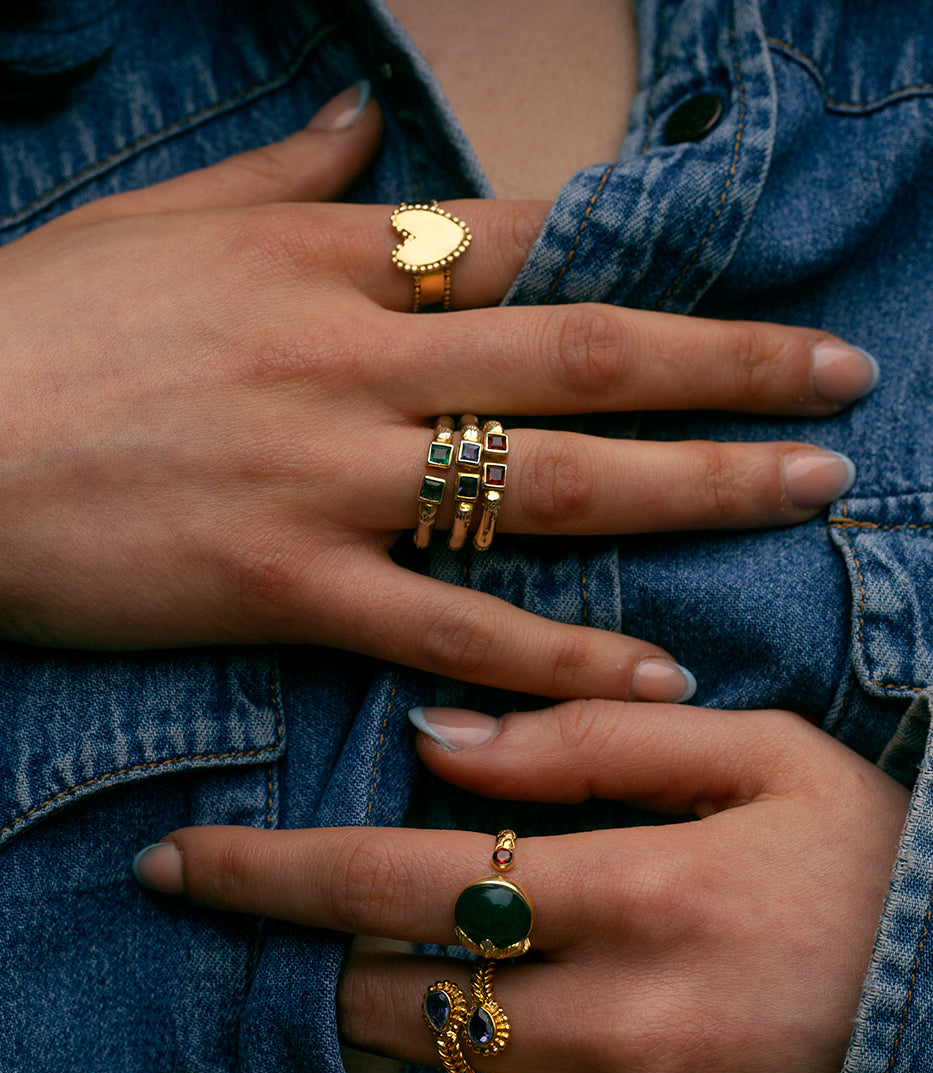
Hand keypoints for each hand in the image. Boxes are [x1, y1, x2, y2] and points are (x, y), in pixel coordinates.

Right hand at [0, 83, 874, 698]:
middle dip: (730, 369)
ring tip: (805, 496)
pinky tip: (656, 677)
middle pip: (585, 358)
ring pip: (549, 483)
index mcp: (329, 261)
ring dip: (693, 490)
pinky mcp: (287, 585)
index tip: (747, 294)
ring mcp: (329, 477)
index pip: (533, 252)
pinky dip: (561, 656)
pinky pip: (455, 628)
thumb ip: (283, 173)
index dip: (660, 270)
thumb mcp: (158, 221)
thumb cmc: (32, 323)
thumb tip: (370, 123)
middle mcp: (355, 359)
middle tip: (847, 385)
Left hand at [126, 702, 909, 1072]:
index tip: (176, 866)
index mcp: (641, 901)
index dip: (267, 873)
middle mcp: (623, 1039)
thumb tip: (433, 742)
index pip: (398, 882)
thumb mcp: (764, 758)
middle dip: (291, 980)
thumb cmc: (870, 868)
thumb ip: (594, 742)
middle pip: (395, 1013)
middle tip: (229, 958)